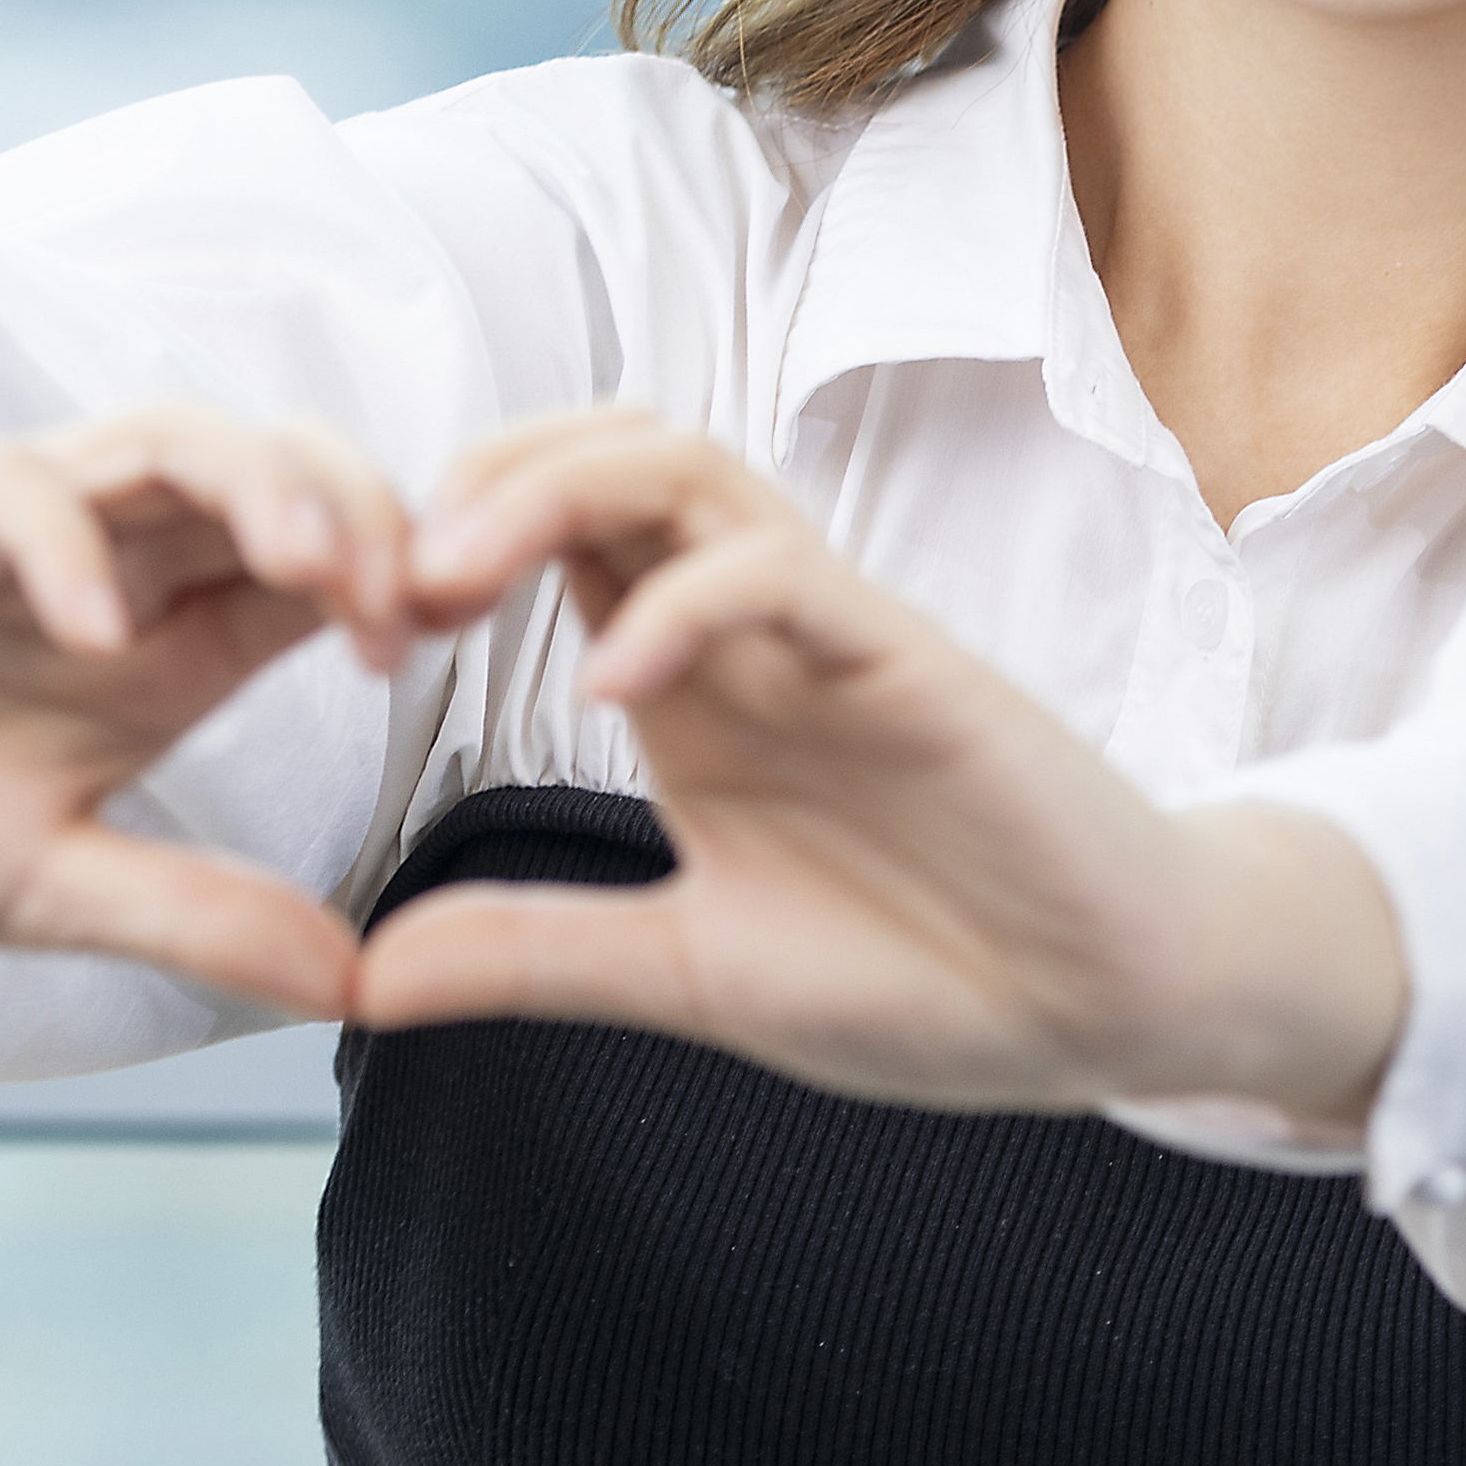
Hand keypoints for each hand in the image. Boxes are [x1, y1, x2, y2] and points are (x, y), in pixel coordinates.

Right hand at [0, 402, 419, 1015]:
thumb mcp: (43, 890)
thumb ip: (194, 918)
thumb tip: (365, 987)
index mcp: (165, 640)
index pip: (322, 564)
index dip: (400, 576)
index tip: (447, 640)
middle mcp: (106, 561)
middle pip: (275, 472)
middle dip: (364, 512)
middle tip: (408, 603)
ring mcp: (3, 521)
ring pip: (165, 438)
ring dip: (255, 487)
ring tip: (309, 570)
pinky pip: (0, 483)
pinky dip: (62, 540)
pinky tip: (96, 629)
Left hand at [353, 411, 1405, 1125]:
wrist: (1114, 1007)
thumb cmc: (931, 975)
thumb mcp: (687, 977)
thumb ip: (537, 955)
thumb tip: (365, 977)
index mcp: (690, 687)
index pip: (549, 538)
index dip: (436, 549)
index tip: (351, 631)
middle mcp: (749, 634)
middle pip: (600, 458)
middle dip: (475, 478)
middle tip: (379, 577)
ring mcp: (831, 635)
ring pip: (685, 469)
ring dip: (552, 491)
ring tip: (456, 574)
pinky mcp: (912, 665)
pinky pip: (787, 575)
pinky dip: (683, 607)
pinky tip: (609, 687)